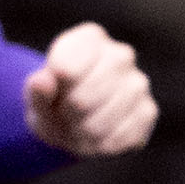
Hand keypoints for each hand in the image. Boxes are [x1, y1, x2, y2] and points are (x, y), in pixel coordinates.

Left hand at [24, 22, 156, 156]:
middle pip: (82, 100)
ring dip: (80, 134)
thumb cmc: (53, 100)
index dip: (49, 92)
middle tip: (62, 116)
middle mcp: (120, 55)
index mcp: (89, 38)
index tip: (48, 92)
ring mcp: (139, 83)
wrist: (74, 119)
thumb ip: (35, 89)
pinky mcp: (148, 111)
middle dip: (65, 117)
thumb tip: (42, 81)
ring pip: (99, 124)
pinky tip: (95, 136)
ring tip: (76, 127)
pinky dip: (98, 145)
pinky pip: (117, 139)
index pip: (64, 70)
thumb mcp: (36, 96)